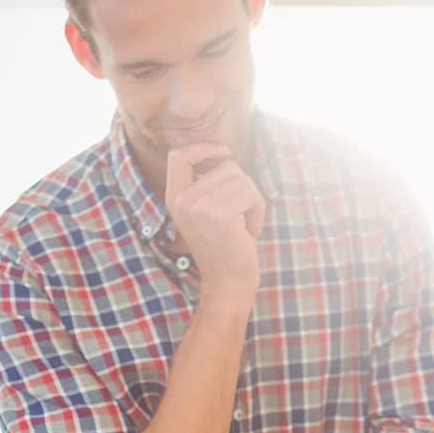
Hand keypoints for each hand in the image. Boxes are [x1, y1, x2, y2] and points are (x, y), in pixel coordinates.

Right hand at [165, 144, 263, 300]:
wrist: (227, 284)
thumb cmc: (224, 248)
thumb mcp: (205, 213)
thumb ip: (206, 187)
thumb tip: (222, 156)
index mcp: (175, 198)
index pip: (179, 156)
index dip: (202, 148)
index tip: (223, 152)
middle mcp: (183, 201)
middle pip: (226, 166)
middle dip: (243, 188)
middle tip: (241, 215)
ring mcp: (199, 207)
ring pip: (242, 179)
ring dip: (252, 201)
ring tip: (244, 225)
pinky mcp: (220, 215)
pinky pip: (251, 194)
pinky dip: (259, 210)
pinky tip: (250, 231)